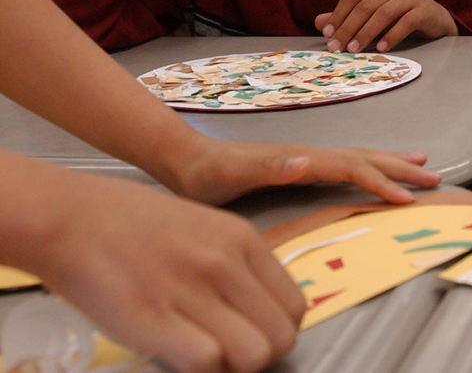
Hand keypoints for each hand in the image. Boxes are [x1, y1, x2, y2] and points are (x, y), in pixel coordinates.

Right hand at [33, 170, 303, 372]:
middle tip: (230, 353)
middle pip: (281, 337)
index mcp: (243, 240)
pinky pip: (206, 362)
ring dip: (233, 367)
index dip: (277, 331)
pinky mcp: (153, 319)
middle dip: (260, 354)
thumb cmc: (132, 224)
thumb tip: (258, 310)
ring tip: (205, 356)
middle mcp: (225, 265)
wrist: (72, 217)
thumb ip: (236, 265)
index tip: (254, 335)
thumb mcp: (205, 228)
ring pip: (253, 355)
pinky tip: (177, 355)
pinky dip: (200, 369)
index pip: (295, 306)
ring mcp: (191, 291)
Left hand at [170, 137, 441, 205]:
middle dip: (402, 168)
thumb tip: (307, 162)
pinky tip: (375, 169)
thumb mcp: (232, 173)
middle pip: (365, 157)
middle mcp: (310, 154)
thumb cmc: (207, 173)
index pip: (352, 168)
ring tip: (423, 164)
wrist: (186, 159)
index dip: (381, 182)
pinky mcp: (301, 165)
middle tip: (436, 178)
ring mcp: (307, 157)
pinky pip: (347, 165)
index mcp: (301, 158)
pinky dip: (371, 166)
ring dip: (393, 162)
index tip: (408, 197)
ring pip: (360, 157)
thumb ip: (270, 167)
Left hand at [315, 0, 458, 52]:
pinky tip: (382, 48)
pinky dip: (392, 35)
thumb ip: (347, 18)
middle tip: (337, 47)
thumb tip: (319, 22)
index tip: (327, 34)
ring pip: (383, 13)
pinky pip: (406, 22)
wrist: (435, 19)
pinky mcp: (424, 10)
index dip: (338, 15)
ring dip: (367, 33)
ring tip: (355, 50)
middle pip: (365, 6)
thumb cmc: (400, 17)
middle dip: (348, 28)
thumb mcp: (372, 16)